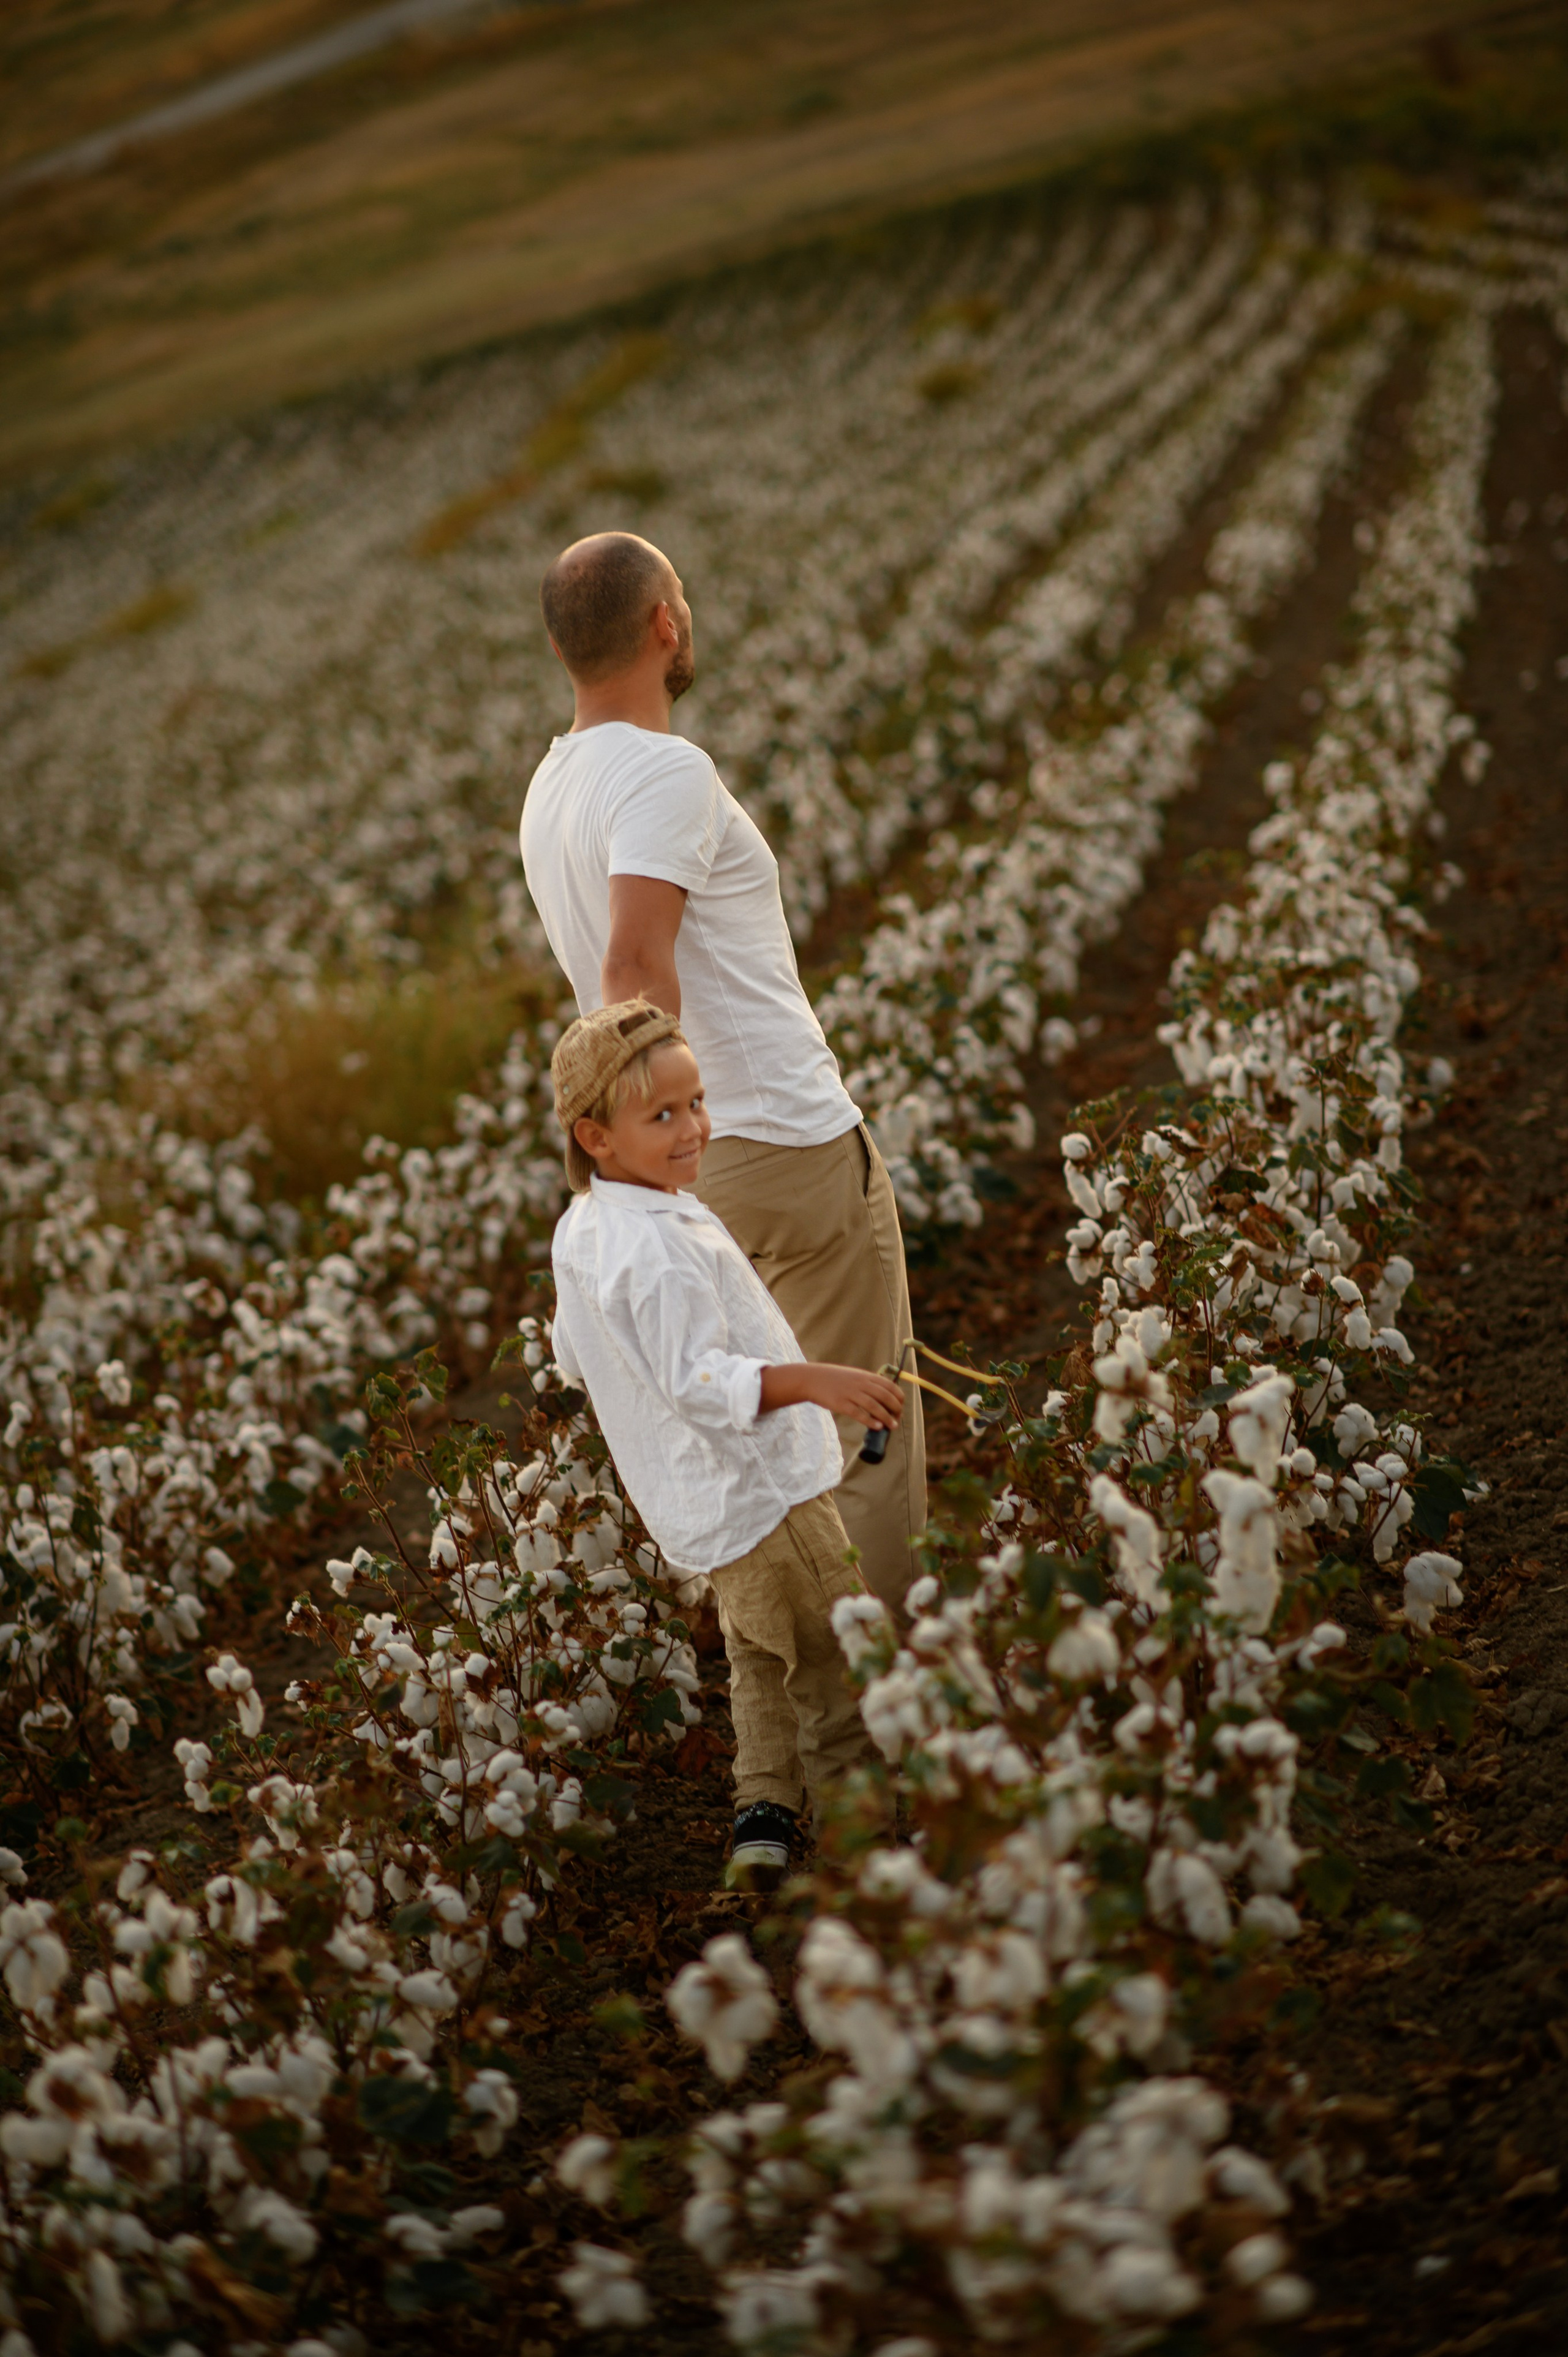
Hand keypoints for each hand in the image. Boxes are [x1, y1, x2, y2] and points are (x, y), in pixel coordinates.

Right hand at [759, 1362, 904, 1425]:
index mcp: (866, 1376)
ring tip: (892, 1426)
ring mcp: (851, 1393)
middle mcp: (861, 1384)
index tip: (900, 1408)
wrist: (812, 1379)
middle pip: (885, 1397)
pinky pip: (859, 1414)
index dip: (899, 1398)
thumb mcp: (854, 1375)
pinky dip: (870, 1421)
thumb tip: (883, 1397)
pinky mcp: (841, 1404)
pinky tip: (877, 1427)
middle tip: (897, 1419)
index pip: (890, 1386)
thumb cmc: (834, 1379)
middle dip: (895, 1409)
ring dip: (886, 1418)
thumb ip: (868, 1384)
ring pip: (875, 1406)